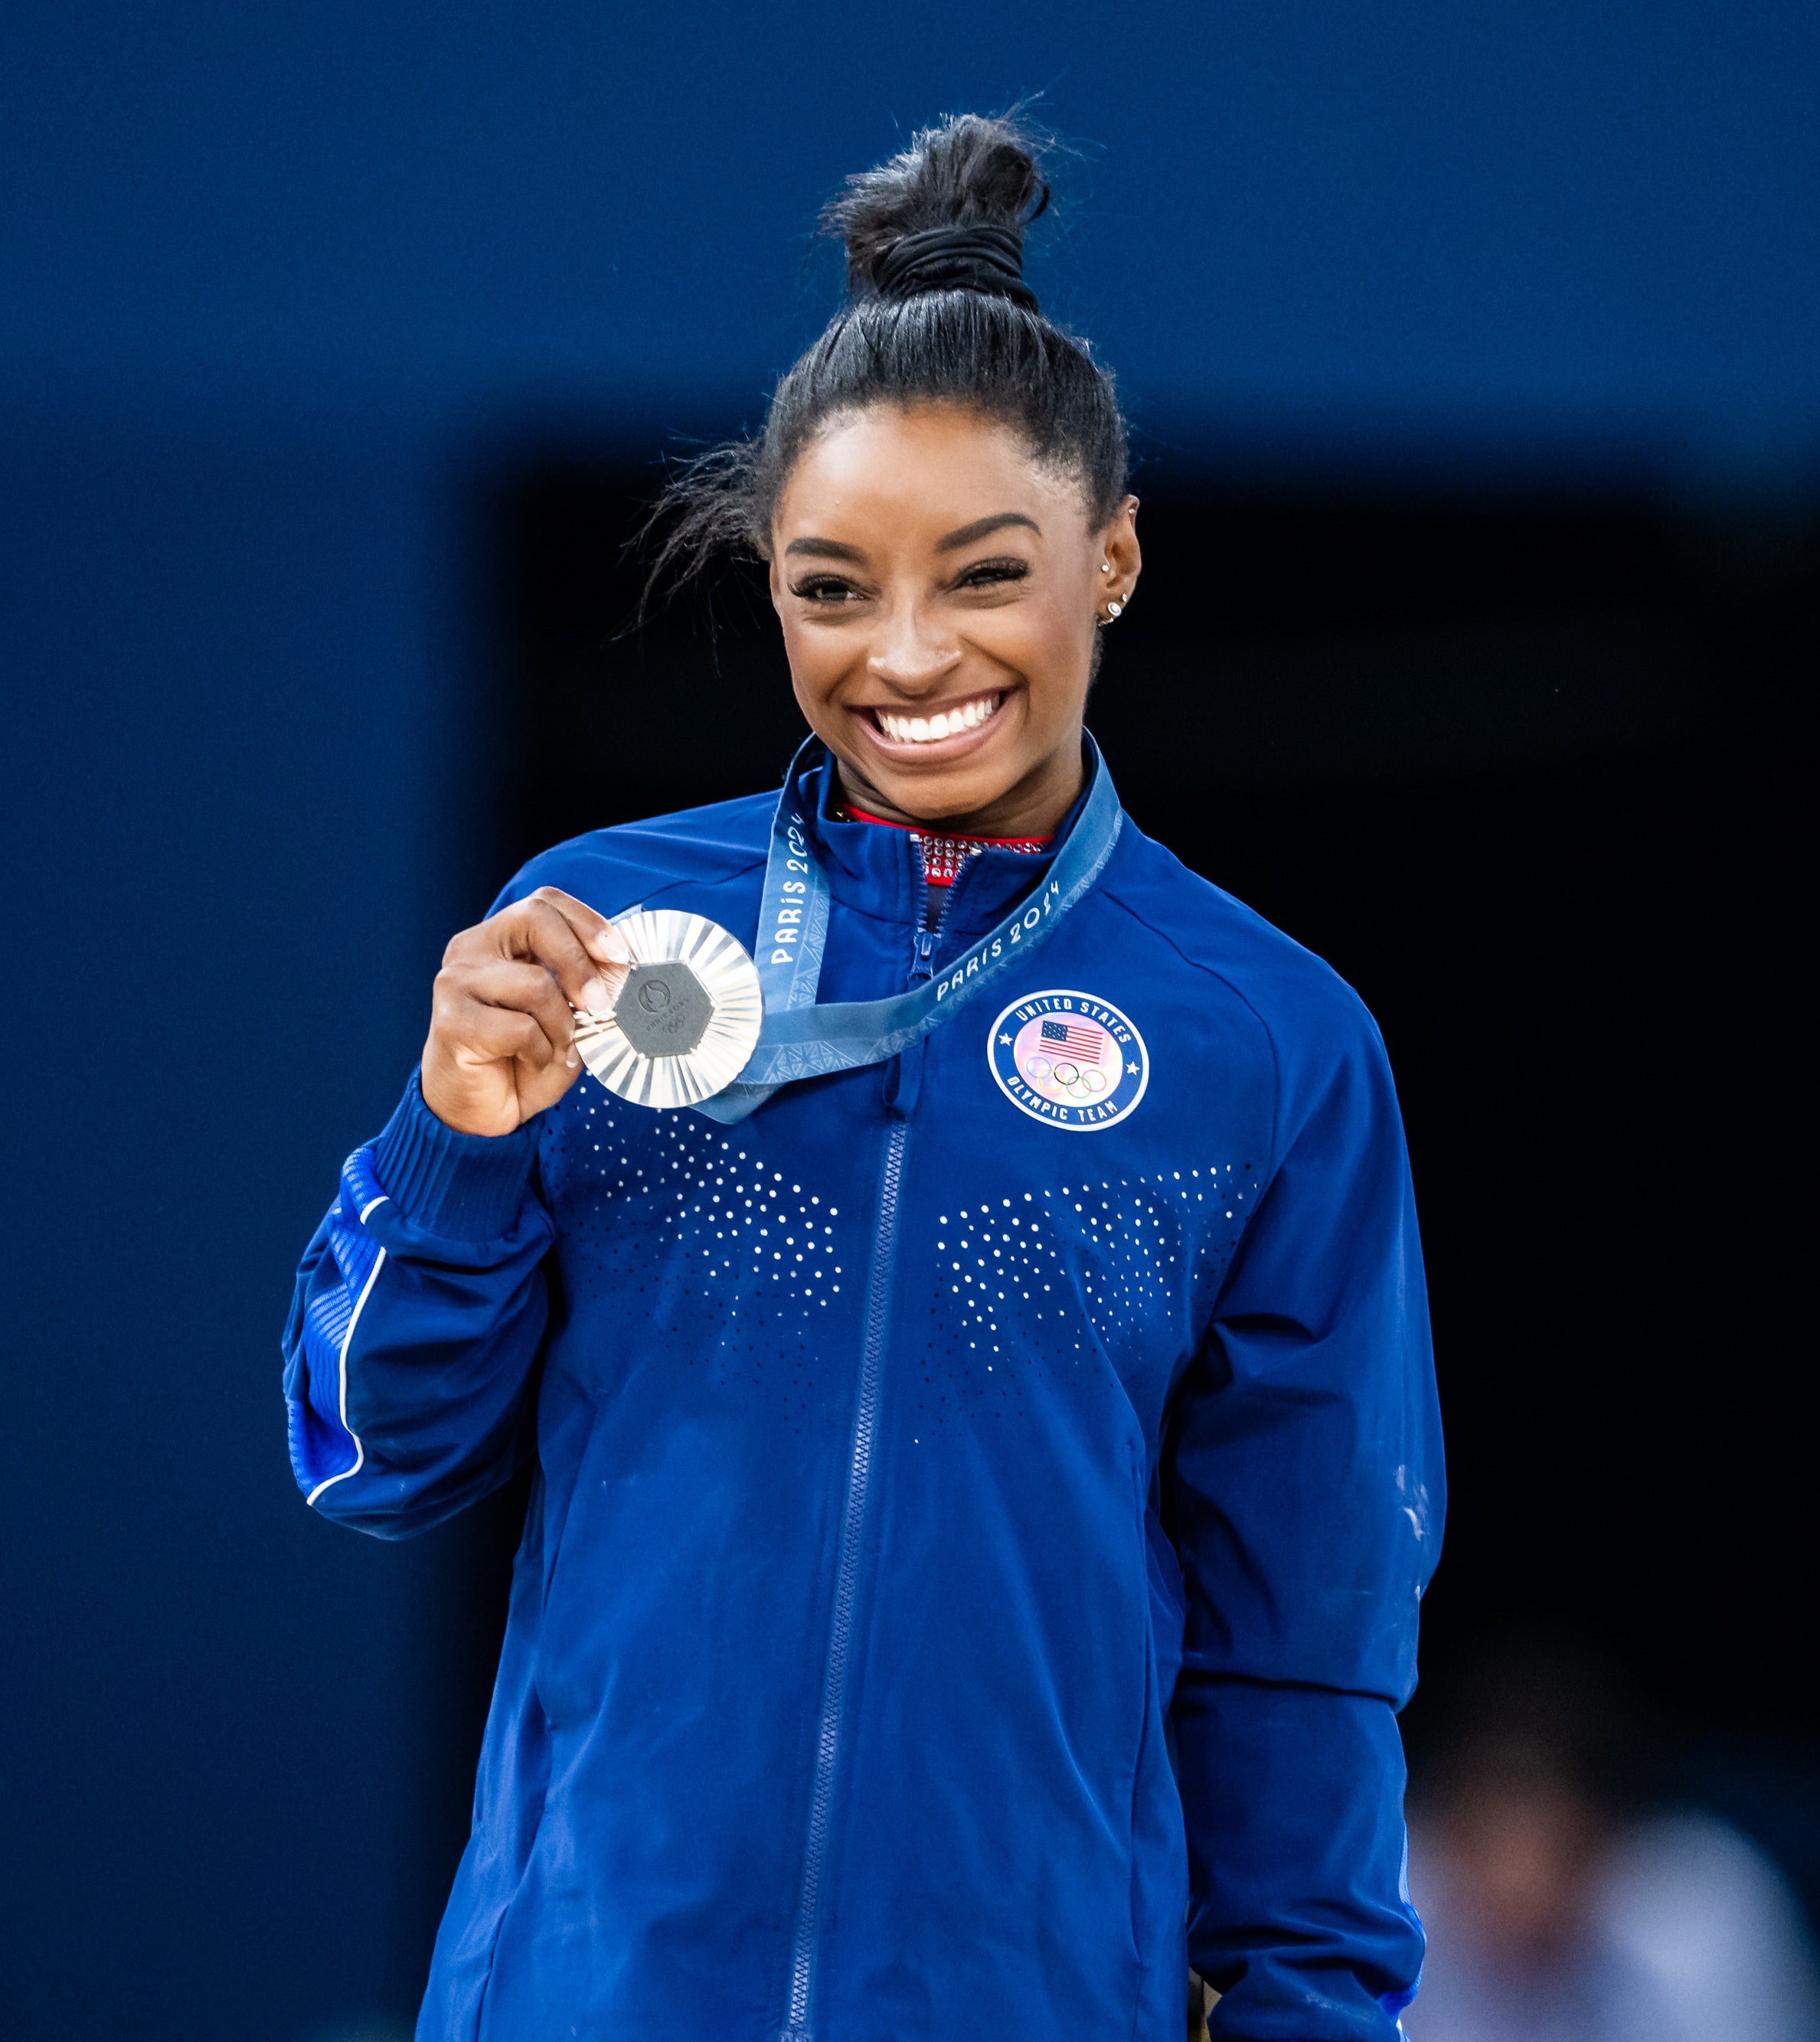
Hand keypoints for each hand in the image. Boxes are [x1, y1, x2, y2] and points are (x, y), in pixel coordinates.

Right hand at [421, 886, 630, 1136]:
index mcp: (498, 939)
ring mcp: (455, 982)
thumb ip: (584, 989)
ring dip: (562, 1025)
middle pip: (535, 918)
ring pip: (536, 982)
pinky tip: (531, 1062)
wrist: (478, 1113)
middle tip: (600, 1004)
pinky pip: (520, 1028)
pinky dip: (540, 1051)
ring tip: (556, 1049)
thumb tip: (624, 972)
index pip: (545, 902)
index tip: (619, 957)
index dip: (588, 923)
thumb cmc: (522, 1060)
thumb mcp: (564, 1017)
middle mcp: (471, 950)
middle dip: (580, 962)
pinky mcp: (452, 1021)